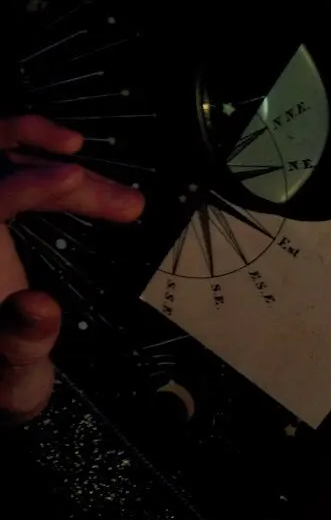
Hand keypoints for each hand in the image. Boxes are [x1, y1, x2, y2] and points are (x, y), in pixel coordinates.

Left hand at [1, 116, 144, 425]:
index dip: (23, 184)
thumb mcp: (15, 376)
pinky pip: (0, 162)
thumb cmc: (5, 376)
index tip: (72, 176)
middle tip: (127, 205)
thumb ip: (22, 340)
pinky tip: (65, 146)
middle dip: (56, 180)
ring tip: (79, 147)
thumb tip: (37, 306)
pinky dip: (25, 143)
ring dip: (32, 143)